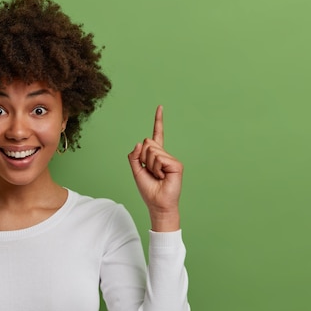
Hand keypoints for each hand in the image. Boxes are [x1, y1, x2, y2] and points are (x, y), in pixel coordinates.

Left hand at [128, 106, 182, 230]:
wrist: (157, 204)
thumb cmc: (148, 190)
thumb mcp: (136, 171)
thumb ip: (134, 156)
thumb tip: (139, 143)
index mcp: (156, 155)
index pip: (156, 135)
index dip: (158, 121)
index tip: (160, 107)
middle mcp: (164, 155)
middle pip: (147, 143)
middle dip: (143, 158)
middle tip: (151, 172)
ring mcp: (171, 159)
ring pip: (151, 151)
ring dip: (149, 165)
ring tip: (157, 176)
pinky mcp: (176, 164)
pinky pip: (159, 158)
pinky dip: (156, 168)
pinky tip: (162, 176)